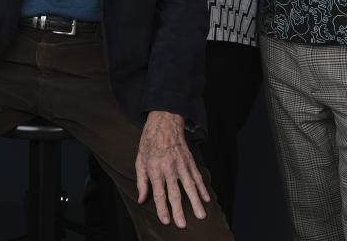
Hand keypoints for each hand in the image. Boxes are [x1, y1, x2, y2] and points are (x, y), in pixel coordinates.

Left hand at [135, 111, 209, 227]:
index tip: (166, 220)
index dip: (162, 208)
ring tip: (200, 215)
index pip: (159, 192)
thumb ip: (141, 182)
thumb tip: (141, 200)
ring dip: (195, 202)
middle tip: (182, 224)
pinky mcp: (189, 160)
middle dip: (178, 210)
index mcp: (154, 168)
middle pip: (174, 192)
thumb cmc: (149, 143)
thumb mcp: (139, 161)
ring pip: (189, 186)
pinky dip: (202, 188)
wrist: (164, 122)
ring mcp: (180, 163)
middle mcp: (168, 167)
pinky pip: (197, 176)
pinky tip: (206, 199)